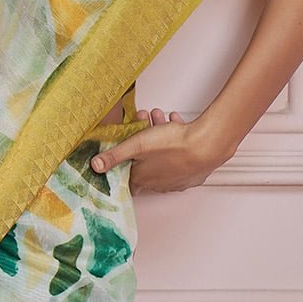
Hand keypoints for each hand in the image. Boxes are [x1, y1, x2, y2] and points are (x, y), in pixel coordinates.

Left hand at [89, 107, 228, 194]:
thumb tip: (95, 166)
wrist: (207, 145)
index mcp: (143, 180)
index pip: (127, 180)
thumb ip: (114, 155)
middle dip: (141, 140)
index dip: (123, 164)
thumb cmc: (174, 146)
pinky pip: (179, 154)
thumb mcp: (137, 145)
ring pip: (162, 155)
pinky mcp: (192, 171)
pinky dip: (175, 139)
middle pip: (144, 161)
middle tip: (143, 122)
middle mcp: (159, 184)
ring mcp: (177, 179)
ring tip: (159, 118)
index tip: (123, 152)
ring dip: (158, 134)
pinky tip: (175, 124)